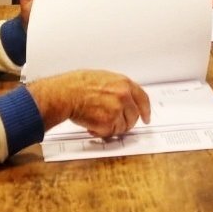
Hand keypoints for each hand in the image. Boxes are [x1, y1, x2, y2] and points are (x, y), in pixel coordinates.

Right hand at [27, 69, 150, 137]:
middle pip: (134, 116)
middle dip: (126, 123)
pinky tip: (92, 126)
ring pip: (123, 127)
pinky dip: (102, 133)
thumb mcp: (104, 78)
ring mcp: (118, 110)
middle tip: (115, 124)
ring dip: (112, 128)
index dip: (145, 110)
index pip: (143, 99)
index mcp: (124, 84)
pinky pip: (111, 133)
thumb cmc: (78, 85)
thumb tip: (124, 99)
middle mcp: (124, 96)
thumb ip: (118, 88)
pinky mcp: (109, 123)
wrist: (66, 93)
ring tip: (98, 121)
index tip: (146, 117)